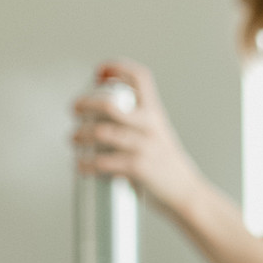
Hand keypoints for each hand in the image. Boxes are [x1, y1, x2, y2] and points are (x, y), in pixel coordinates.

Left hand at [74, 60, 208, 216]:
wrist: (187, 195)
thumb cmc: (168, 168)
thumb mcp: (159, 136)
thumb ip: (137, 125)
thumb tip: (101, 120)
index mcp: (156, 114)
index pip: (140, 78)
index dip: (117, 67)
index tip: (99, 73)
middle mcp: (151, 126)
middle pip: (110, 104)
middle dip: (85, 104)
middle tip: (74, 109)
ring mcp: (145, 147)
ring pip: (102, 133)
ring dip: (80, 135)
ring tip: (74, 140)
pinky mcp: (139, 168)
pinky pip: (104, 162)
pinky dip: (86, 164)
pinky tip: (81, 166)